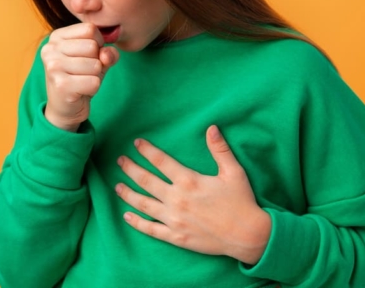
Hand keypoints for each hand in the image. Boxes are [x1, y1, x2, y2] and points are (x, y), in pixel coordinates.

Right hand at [41, 23, 119, 131]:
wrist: (65, 108)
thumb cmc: (81, 78)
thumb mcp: (97, 59)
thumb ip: (108, 51)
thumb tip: (106, 55)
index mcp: (56, 37)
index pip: (90, 29)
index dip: (98, 44)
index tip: (87, 56)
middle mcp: (50, 49)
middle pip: (93, 46)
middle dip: (96, 61)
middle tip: (83, 72)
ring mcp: (53, 67)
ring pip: (95, 64)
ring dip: (95, 76)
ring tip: (81, 81)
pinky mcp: (61, 85)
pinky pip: (94, 82)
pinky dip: (93, 88)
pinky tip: (80, 91)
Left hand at [115, 125, 271, 264]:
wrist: (248, 235)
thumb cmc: (241, 202)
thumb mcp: (233, 172)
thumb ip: (220, 149)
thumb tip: (211, 127)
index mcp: (189, 181)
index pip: (161, 161)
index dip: (147, 150)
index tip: (136, 143)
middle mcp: (177, 199)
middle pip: (146, 181)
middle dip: (130, 168)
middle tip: (120, 160)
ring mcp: (174, 219)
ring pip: (143, 204)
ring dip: (128, 194)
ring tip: (117, 185)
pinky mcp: (176, 237)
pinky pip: (151, 229)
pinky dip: (136, 222)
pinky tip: (126, 215)